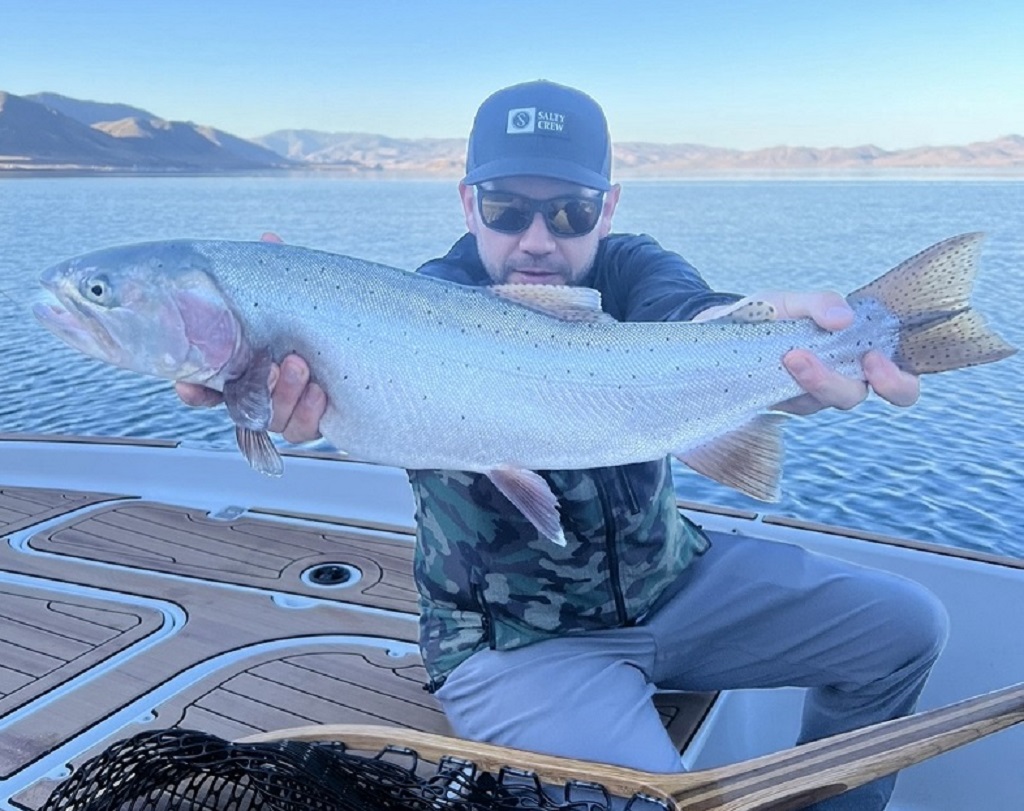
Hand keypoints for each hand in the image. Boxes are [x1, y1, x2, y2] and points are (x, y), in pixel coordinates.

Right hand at [174, 232, 327, 442]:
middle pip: (240, 405)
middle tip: (267, 365)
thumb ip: (278, 276)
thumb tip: (270, 239)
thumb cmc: (318, 320)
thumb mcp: (296, 296)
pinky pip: (305, 428)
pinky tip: (319, 391)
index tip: (188, 386)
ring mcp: (286, 411)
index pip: (207, 385)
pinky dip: (310, 410)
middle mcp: (261, 394)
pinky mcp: (313, 423)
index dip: (194, 390)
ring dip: (283, 394)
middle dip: (251, 388)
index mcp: (244, 366)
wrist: (371, 347)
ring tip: (298, 365)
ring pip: (274, 418)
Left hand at [695, 291, 919, 414]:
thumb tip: (844, 317)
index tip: (874, 359)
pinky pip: (782, 404)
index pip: (897, 382)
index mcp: (853, 356)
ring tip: (788, 356)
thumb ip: (818, 303)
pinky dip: (777, 385)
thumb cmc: (765, 315)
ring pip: (817, 403)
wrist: (715, 330)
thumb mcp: (788, 301)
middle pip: (853, 397)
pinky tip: (765, 367)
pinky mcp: (773, 405)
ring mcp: (802, 397)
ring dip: (807, 381)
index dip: (897, 381)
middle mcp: (834, 381)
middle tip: (808, 360)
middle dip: (835, 383)